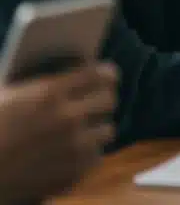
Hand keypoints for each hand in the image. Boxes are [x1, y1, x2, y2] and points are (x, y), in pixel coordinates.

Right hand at [0, 63, 117, 201]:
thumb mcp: (7, 93)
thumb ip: (41, 80)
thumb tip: (74, 67)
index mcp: (49, 93)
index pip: (100, 74)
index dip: (105, 74)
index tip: (105, 76)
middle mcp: (68, 118)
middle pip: (109, 100)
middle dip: (101, 100)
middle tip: (94, 102)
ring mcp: (75, 147)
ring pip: (108, 130)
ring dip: (95, 129)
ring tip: (80, 130)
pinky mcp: (76, 172)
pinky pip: (97, 156)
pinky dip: (86, 154)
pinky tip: (70, 152)